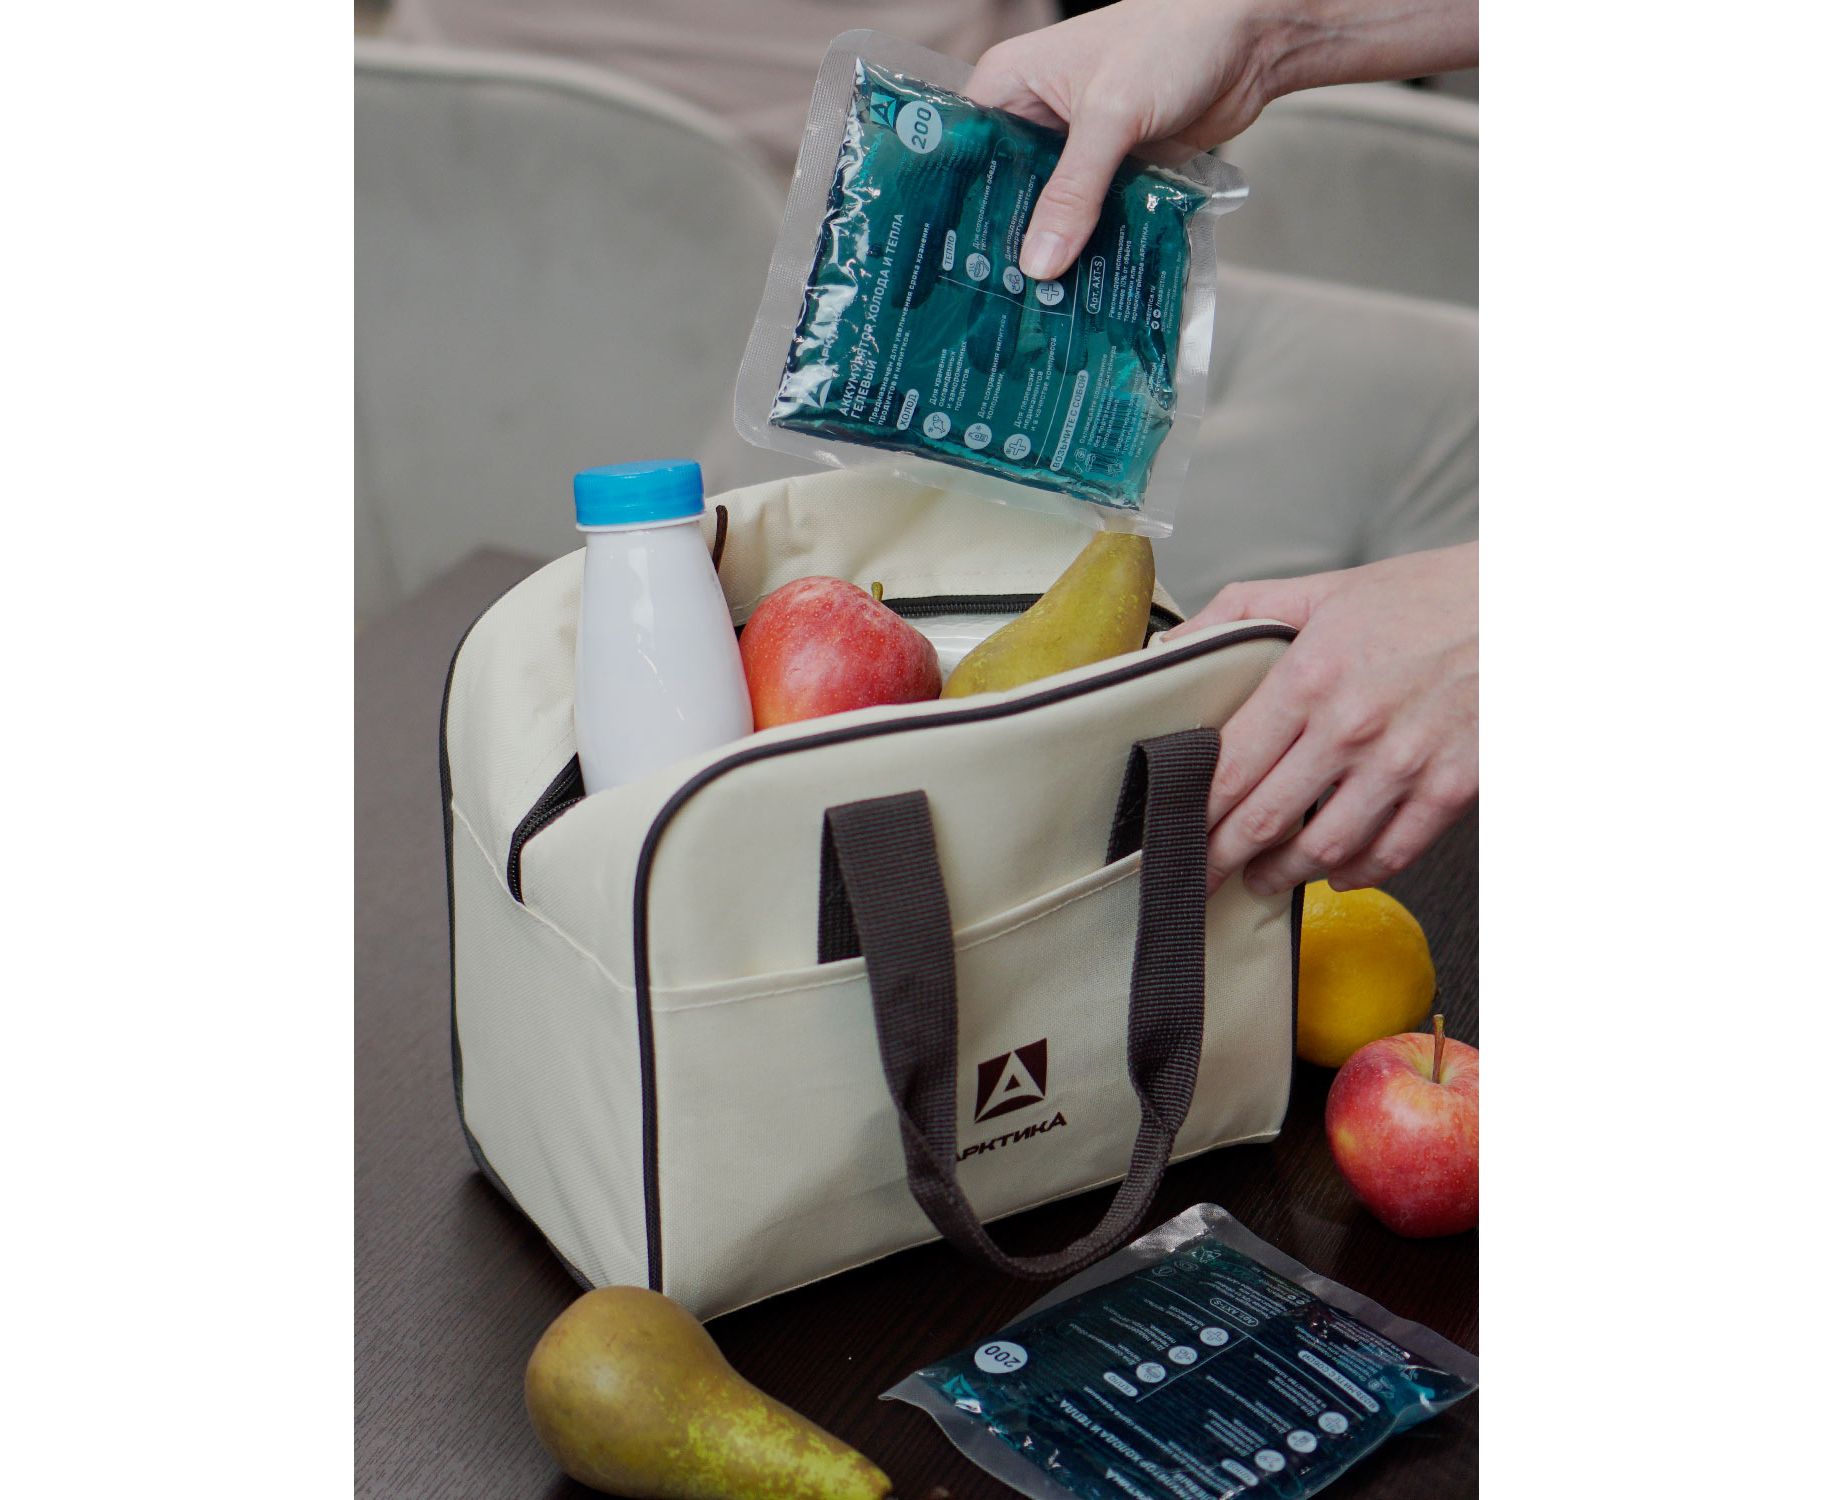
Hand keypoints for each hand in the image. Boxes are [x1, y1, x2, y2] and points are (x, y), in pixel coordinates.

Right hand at [967, 0, 1480, 279]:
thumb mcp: (1112, 115)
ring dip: (1050, 252)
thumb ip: (1074, 191)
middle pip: (1003, 193)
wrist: (1251, 40)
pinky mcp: (1112, 172)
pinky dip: (1088, 248)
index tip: (945, 265)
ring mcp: (1073, 149)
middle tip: (989, 304)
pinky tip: (1078, 289)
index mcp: (1009, 85)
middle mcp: (1033, 118)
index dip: (957, 208)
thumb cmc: (1172, 42)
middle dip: (1005, 242)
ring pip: (1048, 212)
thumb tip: (1039, 265)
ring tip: (1030, 310)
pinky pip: (1089, 219)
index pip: (963, 154)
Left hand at [1167, 543, 1476, 894]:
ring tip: (1259, 878)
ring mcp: (1404, 763)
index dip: (1190, 811)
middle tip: (1194, 876)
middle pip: (1263, 818)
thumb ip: (1242, 611)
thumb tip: (1175, 644)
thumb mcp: (1325, 587)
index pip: (1229, 766)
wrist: (1530, 602)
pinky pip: (1392, 852)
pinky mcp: (1453, 788)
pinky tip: (1337, 872)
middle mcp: (1351, 727)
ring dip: (1281, 874)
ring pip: (1323, 848)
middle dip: (1217, 857)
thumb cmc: (1427, 595)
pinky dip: (1357, 873)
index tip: (1168, 830)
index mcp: (1310, 676)